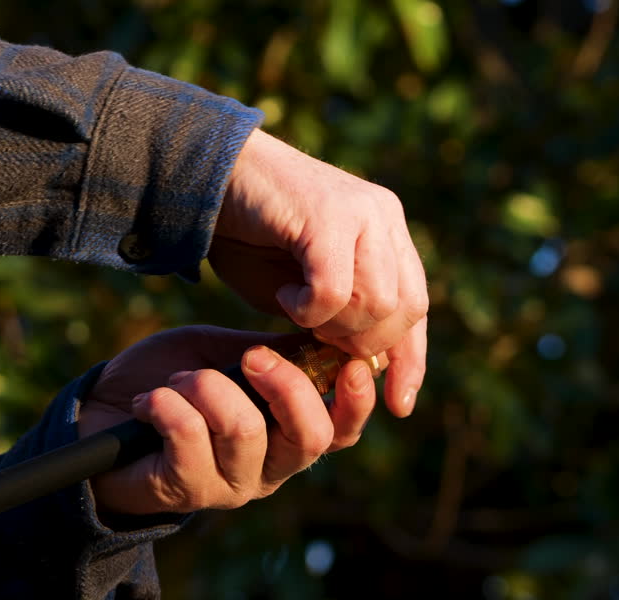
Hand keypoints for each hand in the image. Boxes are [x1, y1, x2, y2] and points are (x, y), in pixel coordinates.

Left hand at [78, 326, 375, 515]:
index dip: (356, 402)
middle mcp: (273, 468)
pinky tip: (148, 402)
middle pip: (310, 438)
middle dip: (286, 386)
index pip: (343, 431)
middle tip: (249, 357)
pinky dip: (166, 404)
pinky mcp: (187, 491)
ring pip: (246, 432)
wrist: (100, 416)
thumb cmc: (176, 381)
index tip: (349, 363)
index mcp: (291, 433)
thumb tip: (327, 331)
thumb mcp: (229, 354)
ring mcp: (232, 485)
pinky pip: (189, 438)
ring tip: (177, 381)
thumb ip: (276, 351)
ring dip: (206, 388)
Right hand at [209, 129, 426, 417]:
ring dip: (333, 326)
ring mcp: (362, 211)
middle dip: (362, 343)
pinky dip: (309, 308)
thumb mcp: (304, 288)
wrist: (201, 175)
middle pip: (405, 311)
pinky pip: (336, 289)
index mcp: (386, 233)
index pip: (417, 307)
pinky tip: (284, 296)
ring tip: (296, 311)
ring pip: (377, 304)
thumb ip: (343, 316)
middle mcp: (383, 217)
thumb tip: (373, 364)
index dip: (411, 361)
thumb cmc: (247, 236)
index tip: (399, 405)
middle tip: (317, 339)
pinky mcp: (330, 213)